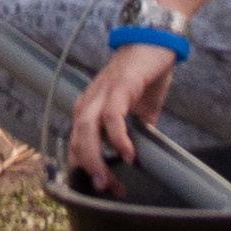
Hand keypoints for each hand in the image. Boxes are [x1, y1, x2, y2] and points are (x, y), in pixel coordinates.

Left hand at [68, 41, 180, 183]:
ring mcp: (102, 93)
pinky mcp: (120, 86)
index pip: (78, 146)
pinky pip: (112, 115)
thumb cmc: (143, 77)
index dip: (88, 171)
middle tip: (107, 189)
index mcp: (90, 110)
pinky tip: (128, 153)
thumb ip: (134, 134)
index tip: (105, 189)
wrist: (153, 42)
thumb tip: (138, 160)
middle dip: (89, 170)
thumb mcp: (138, 114)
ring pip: (87, 129)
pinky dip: (117, 137)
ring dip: (95, 158)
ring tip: (110, 180)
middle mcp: (90, 102)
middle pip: (77, 141)